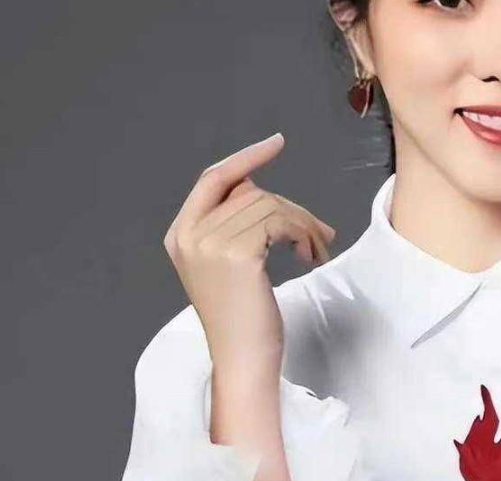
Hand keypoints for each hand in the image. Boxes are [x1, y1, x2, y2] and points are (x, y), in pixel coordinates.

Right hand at [162, 132, 335, 370]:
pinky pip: (280, 221)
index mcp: (180, 234)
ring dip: (303, 224)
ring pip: (270, 205)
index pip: (213, 179)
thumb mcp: (231, 262)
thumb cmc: (245, 315)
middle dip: (291, 208)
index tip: (276, 142)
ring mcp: (209, 242)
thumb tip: (259, 183)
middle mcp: (188, 234)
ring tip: (316, 250)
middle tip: (320, 235)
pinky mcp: (236, 252)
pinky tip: (309, 256)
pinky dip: (303, 234)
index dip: (245, 158)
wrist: (244, 358)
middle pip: (251, 191)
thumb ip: (237, 221)